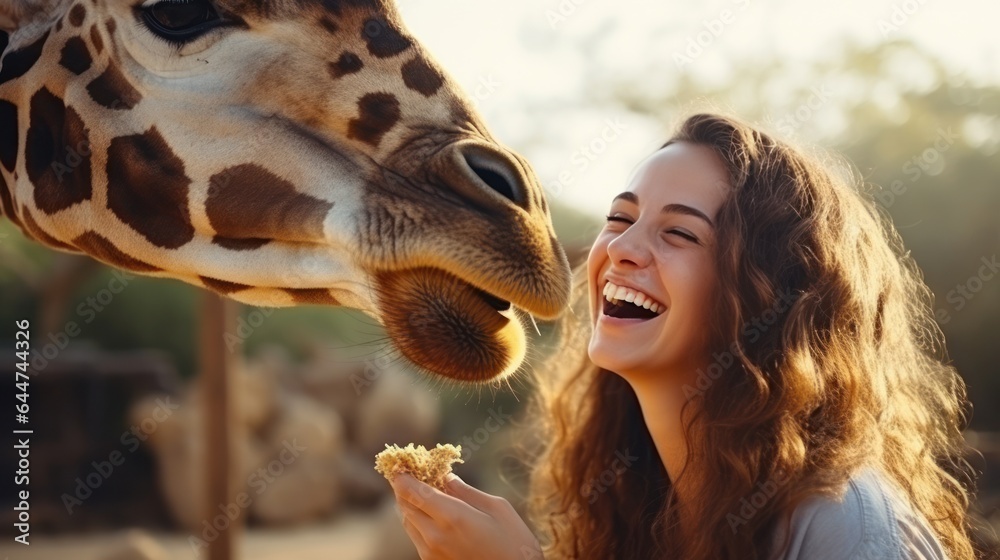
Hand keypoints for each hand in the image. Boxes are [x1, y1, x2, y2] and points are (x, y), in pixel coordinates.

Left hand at [389, 472, 543, 559]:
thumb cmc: (514, 545)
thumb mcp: (497, 509)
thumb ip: (467, 492)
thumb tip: (447, 478)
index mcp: (452, 517)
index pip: (414, 491)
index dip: (402, 476)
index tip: (399, 464)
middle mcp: (435, 536)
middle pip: (405, 505)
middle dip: (403, 487)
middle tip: (406, 472)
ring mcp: (431, 553)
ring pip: (408, 522)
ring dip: (409, 503)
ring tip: (416, 489)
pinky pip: (416, 536)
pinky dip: (416, 520)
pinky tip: (427, 512)